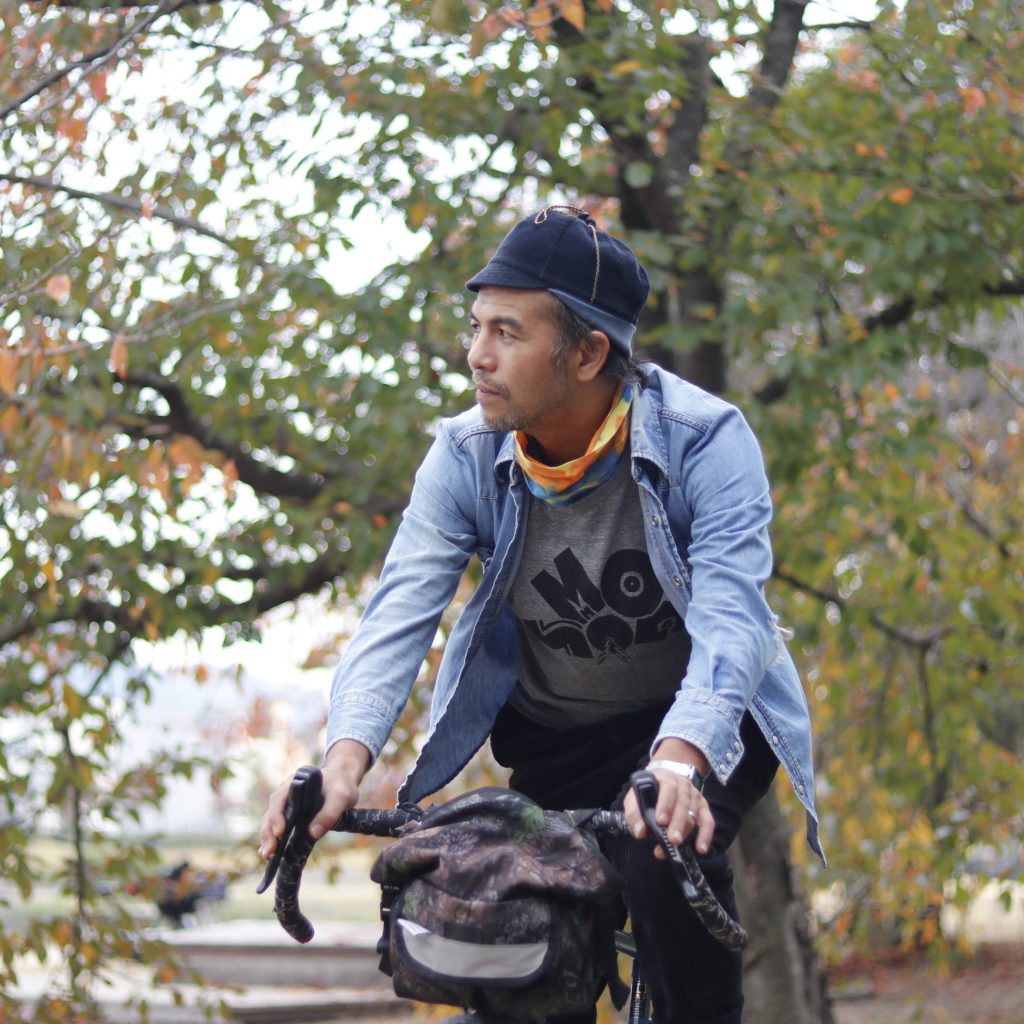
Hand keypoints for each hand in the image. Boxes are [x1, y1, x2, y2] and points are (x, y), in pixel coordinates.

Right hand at [258, 740, 369, 860]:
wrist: (343, 779)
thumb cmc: (341, 785)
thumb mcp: (341, 797)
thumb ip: (329, 813)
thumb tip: (313, 833)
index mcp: (295, 783)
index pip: (279, 799)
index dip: (277, 816)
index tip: (280, 832)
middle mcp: (286, 793)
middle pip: (271, 812)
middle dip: (268, 832)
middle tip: (270, 851)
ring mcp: (287, 804)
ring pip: (271, 821)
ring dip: (267, 838)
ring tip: (267, 855)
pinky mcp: (291, 815)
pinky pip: (278, 826)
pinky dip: (273, 839)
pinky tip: (271, 853)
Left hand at [623, 739, 714, 857]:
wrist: (664, 779)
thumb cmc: (647, 792)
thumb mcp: (634, 797)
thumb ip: (634, 814)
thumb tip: (640, 832)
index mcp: (665, 778)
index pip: (668, 788)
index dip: (665, 804)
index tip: (660, 821)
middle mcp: (682, 785)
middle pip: (683, 803)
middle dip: (677, 823)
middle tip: (672, 840)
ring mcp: (694, 795)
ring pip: (693, 814)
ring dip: (685, 832)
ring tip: (675, 846)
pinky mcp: (703, 807)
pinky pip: (708, 821)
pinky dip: (706, 835)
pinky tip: (701, 849)